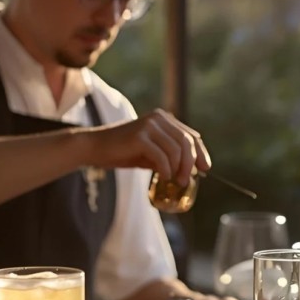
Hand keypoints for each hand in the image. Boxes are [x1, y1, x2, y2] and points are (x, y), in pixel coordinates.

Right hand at [84, 109, 210, 184]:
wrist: (94, 148)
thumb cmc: (121, 152)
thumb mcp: (149, 154)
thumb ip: (167, 157)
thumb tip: (189, 171)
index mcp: (163, 119)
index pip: (190, 135)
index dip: (200, 153)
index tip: (205, 169)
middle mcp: (158, 118)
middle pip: (186, 141)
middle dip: (191, 163)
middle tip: (187, 181)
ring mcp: (149, 125)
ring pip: (176, 149)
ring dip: (179, 169)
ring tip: (175, 181)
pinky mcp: (139, 136)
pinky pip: (161, 155)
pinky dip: (165, 169)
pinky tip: (163, 177)